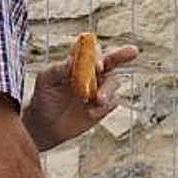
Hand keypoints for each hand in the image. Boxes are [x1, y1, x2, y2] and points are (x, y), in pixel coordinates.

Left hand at [23, 43, 138, 150]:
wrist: (45, 125)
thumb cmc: (44, 97)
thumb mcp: (46, 80)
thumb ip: (59, 69)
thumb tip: (72, 61)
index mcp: (79, 63)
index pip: (92, 52)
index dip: (97, 54)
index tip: (98, 64)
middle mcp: (92, 74)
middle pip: (111, 61)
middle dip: (123, 55)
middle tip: (133, 51)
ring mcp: (99, 90)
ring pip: (113, 83)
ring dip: (108, 89)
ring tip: (98, 100)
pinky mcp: (103, 107)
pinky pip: (112, 103)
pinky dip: (104, 107)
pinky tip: (91, 112)